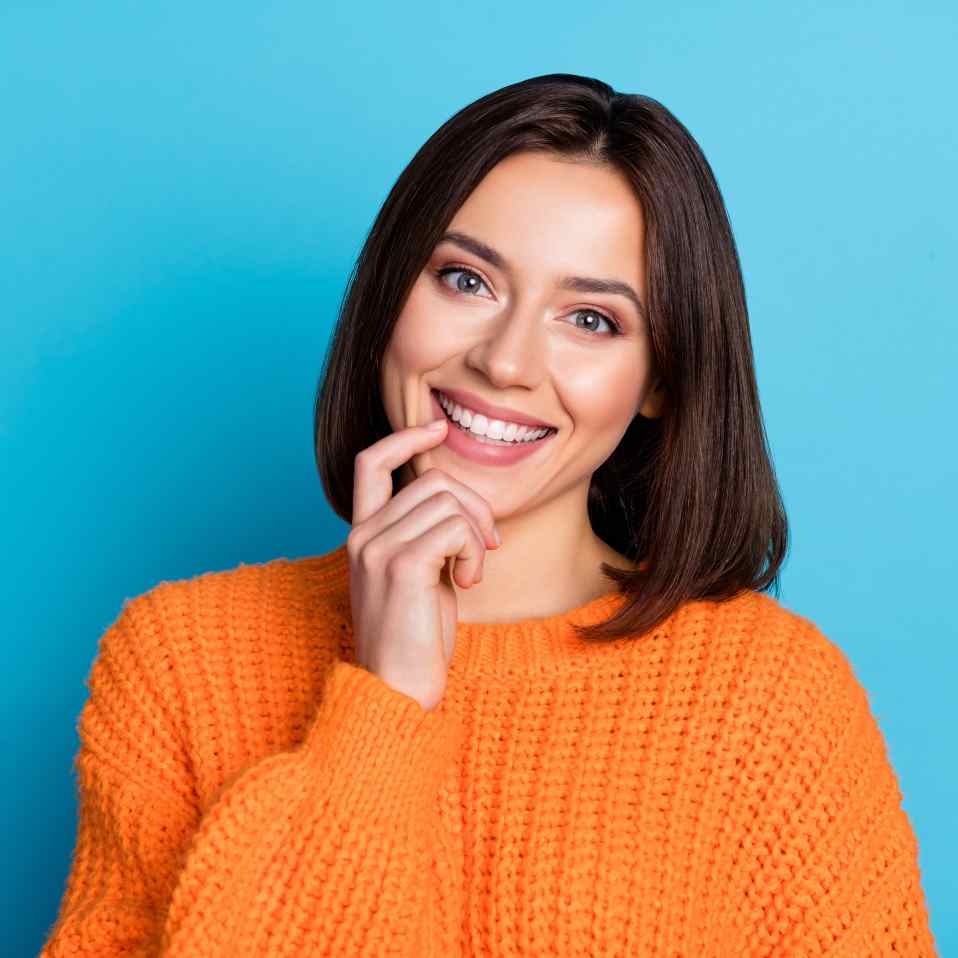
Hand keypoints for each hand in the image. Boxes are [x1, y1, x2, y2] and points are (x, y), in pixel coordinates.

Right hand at [347, 416, 500, 710]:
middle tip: (486, 545)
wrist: (397, 692)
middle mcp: (363, 535)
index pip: (372, 462)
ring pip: (449, 502)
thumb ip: (428, 536)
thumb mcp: (420, 576)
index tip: (437, 428)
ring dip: (476, 534)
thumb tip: (463, 504)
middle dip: (475, 507)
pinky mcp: (402, 565)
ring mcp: (378, 548)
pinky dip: (473, 551)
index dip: (405, 437)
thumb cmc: (415, 639)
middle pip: (433, 481)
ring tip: (471, 572)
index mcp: (363, 534)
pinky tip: (468, 581)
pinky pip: (456, 529)